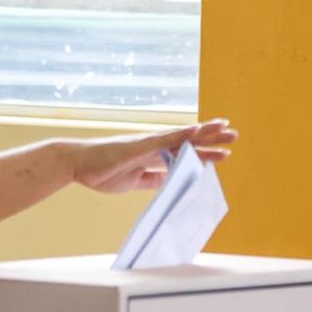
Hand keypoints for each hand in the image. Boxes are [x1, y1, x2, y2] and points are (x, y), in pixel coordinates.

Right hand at [68, 119, 237, 192]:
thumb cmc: (101, 171)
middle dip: (211, 139)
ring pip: (182, 136)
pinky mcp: (138, 145)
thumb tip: (168, 182)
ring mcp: (146, 143)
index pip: (184, 153)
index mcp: (152, 156)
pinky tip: (196, 130)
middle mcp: (153, 146)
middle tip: (234, 136)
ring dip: (204, 133)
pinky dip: (181, 135)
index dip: (204, 152)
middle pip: (188, 141)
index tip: (224, 152)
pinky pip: (163, 139)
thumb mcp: (133, 182)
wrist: (77, 165)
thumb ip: (151, 180)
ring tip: (225, 128)